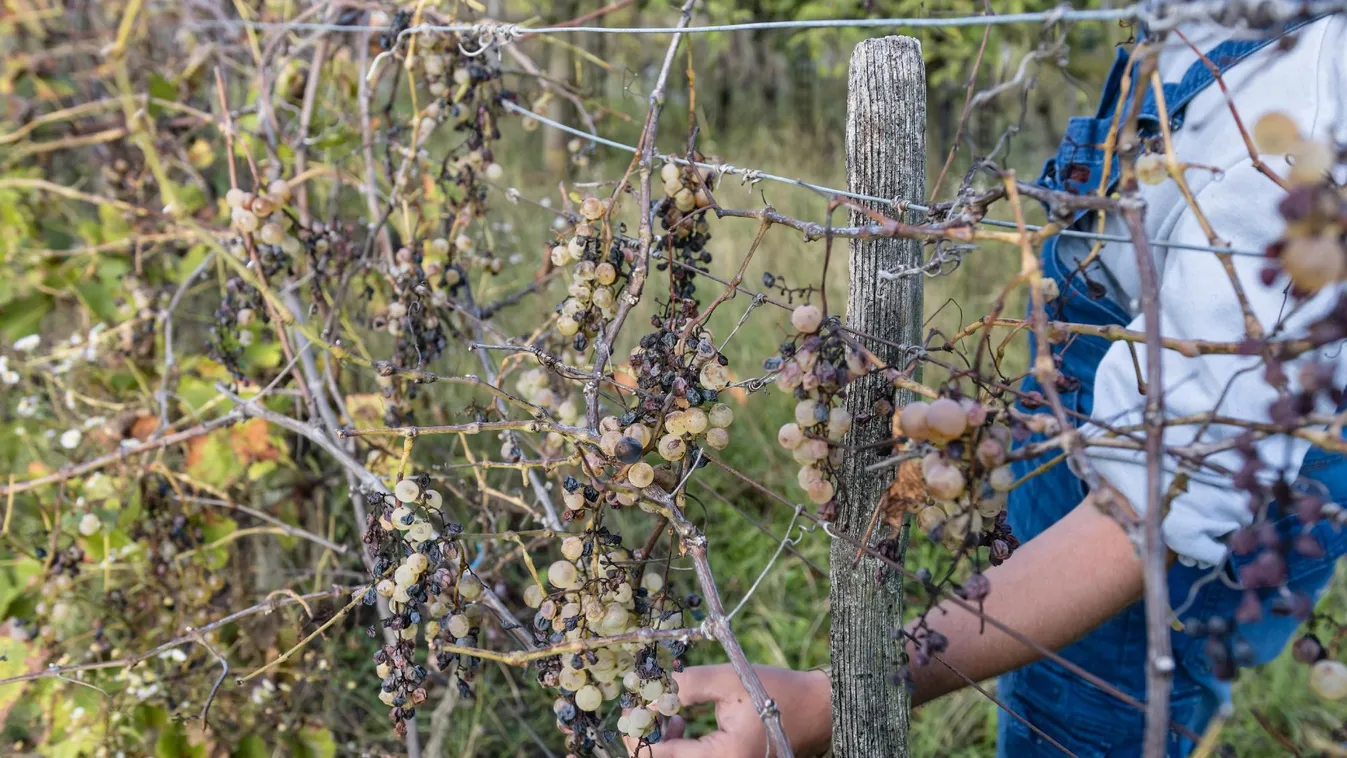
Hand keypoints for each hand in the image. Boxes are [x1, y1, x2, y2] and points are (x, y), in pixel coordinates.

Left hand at [624, 663, 831, 757]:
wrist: (815, 710)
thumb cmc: (776, 693)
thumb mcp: (728, 680)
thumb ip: (686, 685)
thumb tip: (649, 693)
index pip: (658, 757)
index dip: (636, 732)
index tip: (632, 706)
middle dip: (645, 739)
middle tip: (643, 709)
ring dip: (659, 743)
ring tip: (667, 713)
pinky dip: (677, 747)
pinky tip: (681, 723)